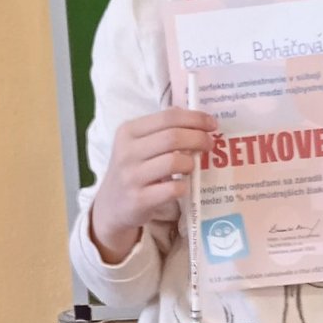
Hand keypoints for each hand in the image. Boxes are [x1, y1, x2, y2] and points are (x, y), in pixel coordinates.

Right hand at [90, 107, 214, 262]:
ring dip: (191, 163)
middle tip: (210, 144)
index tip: (212, 124)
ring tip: (192, 166)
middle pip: (173, 137)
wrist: (111, 205)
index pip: (168, 117)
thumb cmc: (132, 170)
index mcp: (128, 131)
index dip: (194, 119)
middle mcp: (127, 152)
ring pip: (174, 162)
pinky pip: (173, 189)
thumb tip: (196, 119)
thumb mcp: (137, 144)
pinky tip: (183, 185)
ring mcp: (132, 177)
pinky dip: (184, 186)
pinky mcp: (139, 200)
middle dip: (198, 138)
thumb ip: (162, 129)